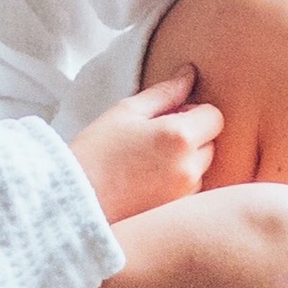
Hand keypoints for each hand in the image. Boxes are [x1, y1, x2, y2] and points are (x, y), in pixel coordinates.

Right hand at [72, 67, 221, 220]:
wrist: (73, 201)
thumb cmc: (96, 151)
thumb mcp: (126, 111)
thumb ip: (165, 92)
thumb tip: (190, 74)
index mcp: (179, 137)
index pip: (215, 116)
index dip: (194, 112)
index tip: (170, 116)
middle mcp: (189, 168)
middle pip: (211, 142)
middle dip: (192, 136)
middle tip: (155, 138)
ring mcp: (185, 195)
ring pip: (202, 168)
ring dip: (187, 161)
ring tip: (149, 162)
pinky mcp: (176, 214)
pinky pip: (191, 190)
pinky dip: (178, 183)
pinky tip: (149, 181)